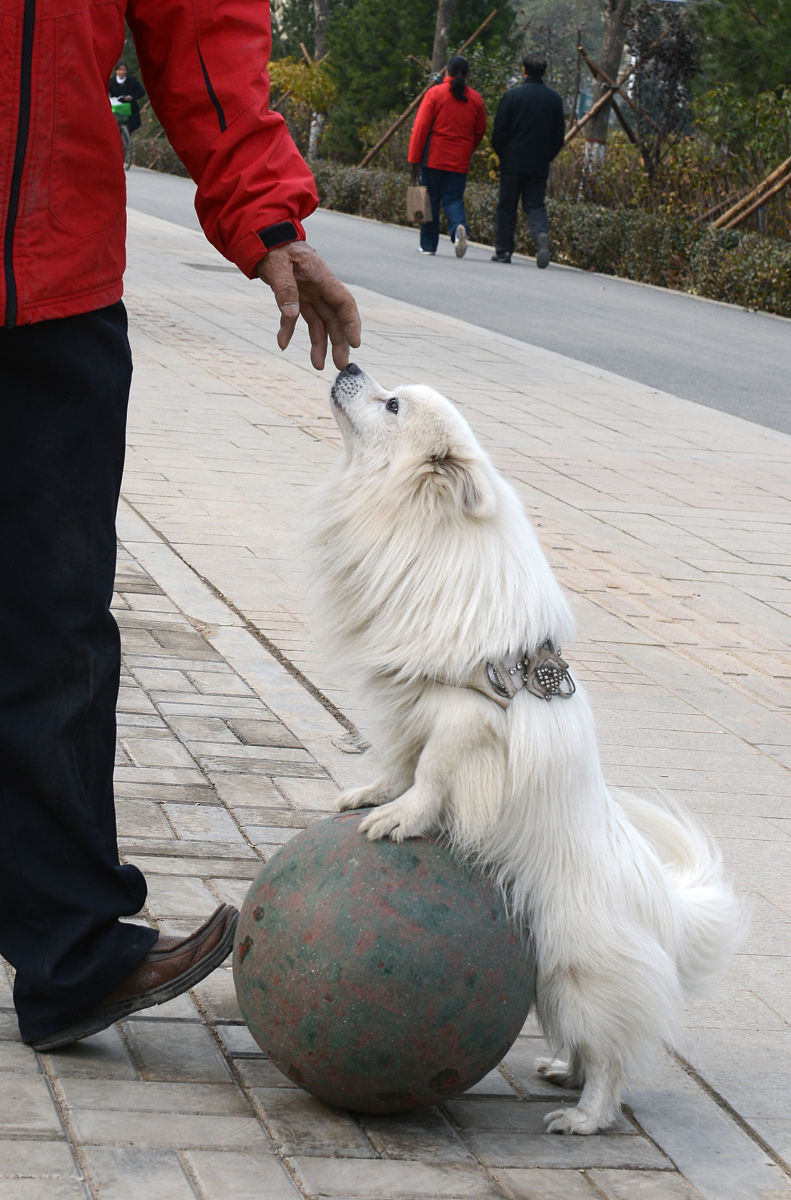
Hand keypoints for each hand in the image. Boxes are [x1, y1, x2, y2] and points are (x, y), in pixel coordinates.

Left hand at [255, 242, 360, 369]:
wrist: (263, 237)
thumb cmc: (273, 246)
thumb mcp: (277, 264)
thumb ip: (285, 289)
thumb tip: (292, 315)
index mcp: (322, 277)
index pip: (344, 303)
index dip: (352, 323)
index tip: (355, 343)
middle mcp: (319, 288)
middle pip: (335, 318)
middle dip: (339, 342)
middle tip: (341, 364)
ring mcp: (308, 293)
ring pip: (319, 322)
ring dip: (319, 344)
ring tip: (317, 365)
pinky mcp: (296, 297)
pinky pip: (296, 318)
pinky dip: (289, 331)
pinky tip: (282, 344)